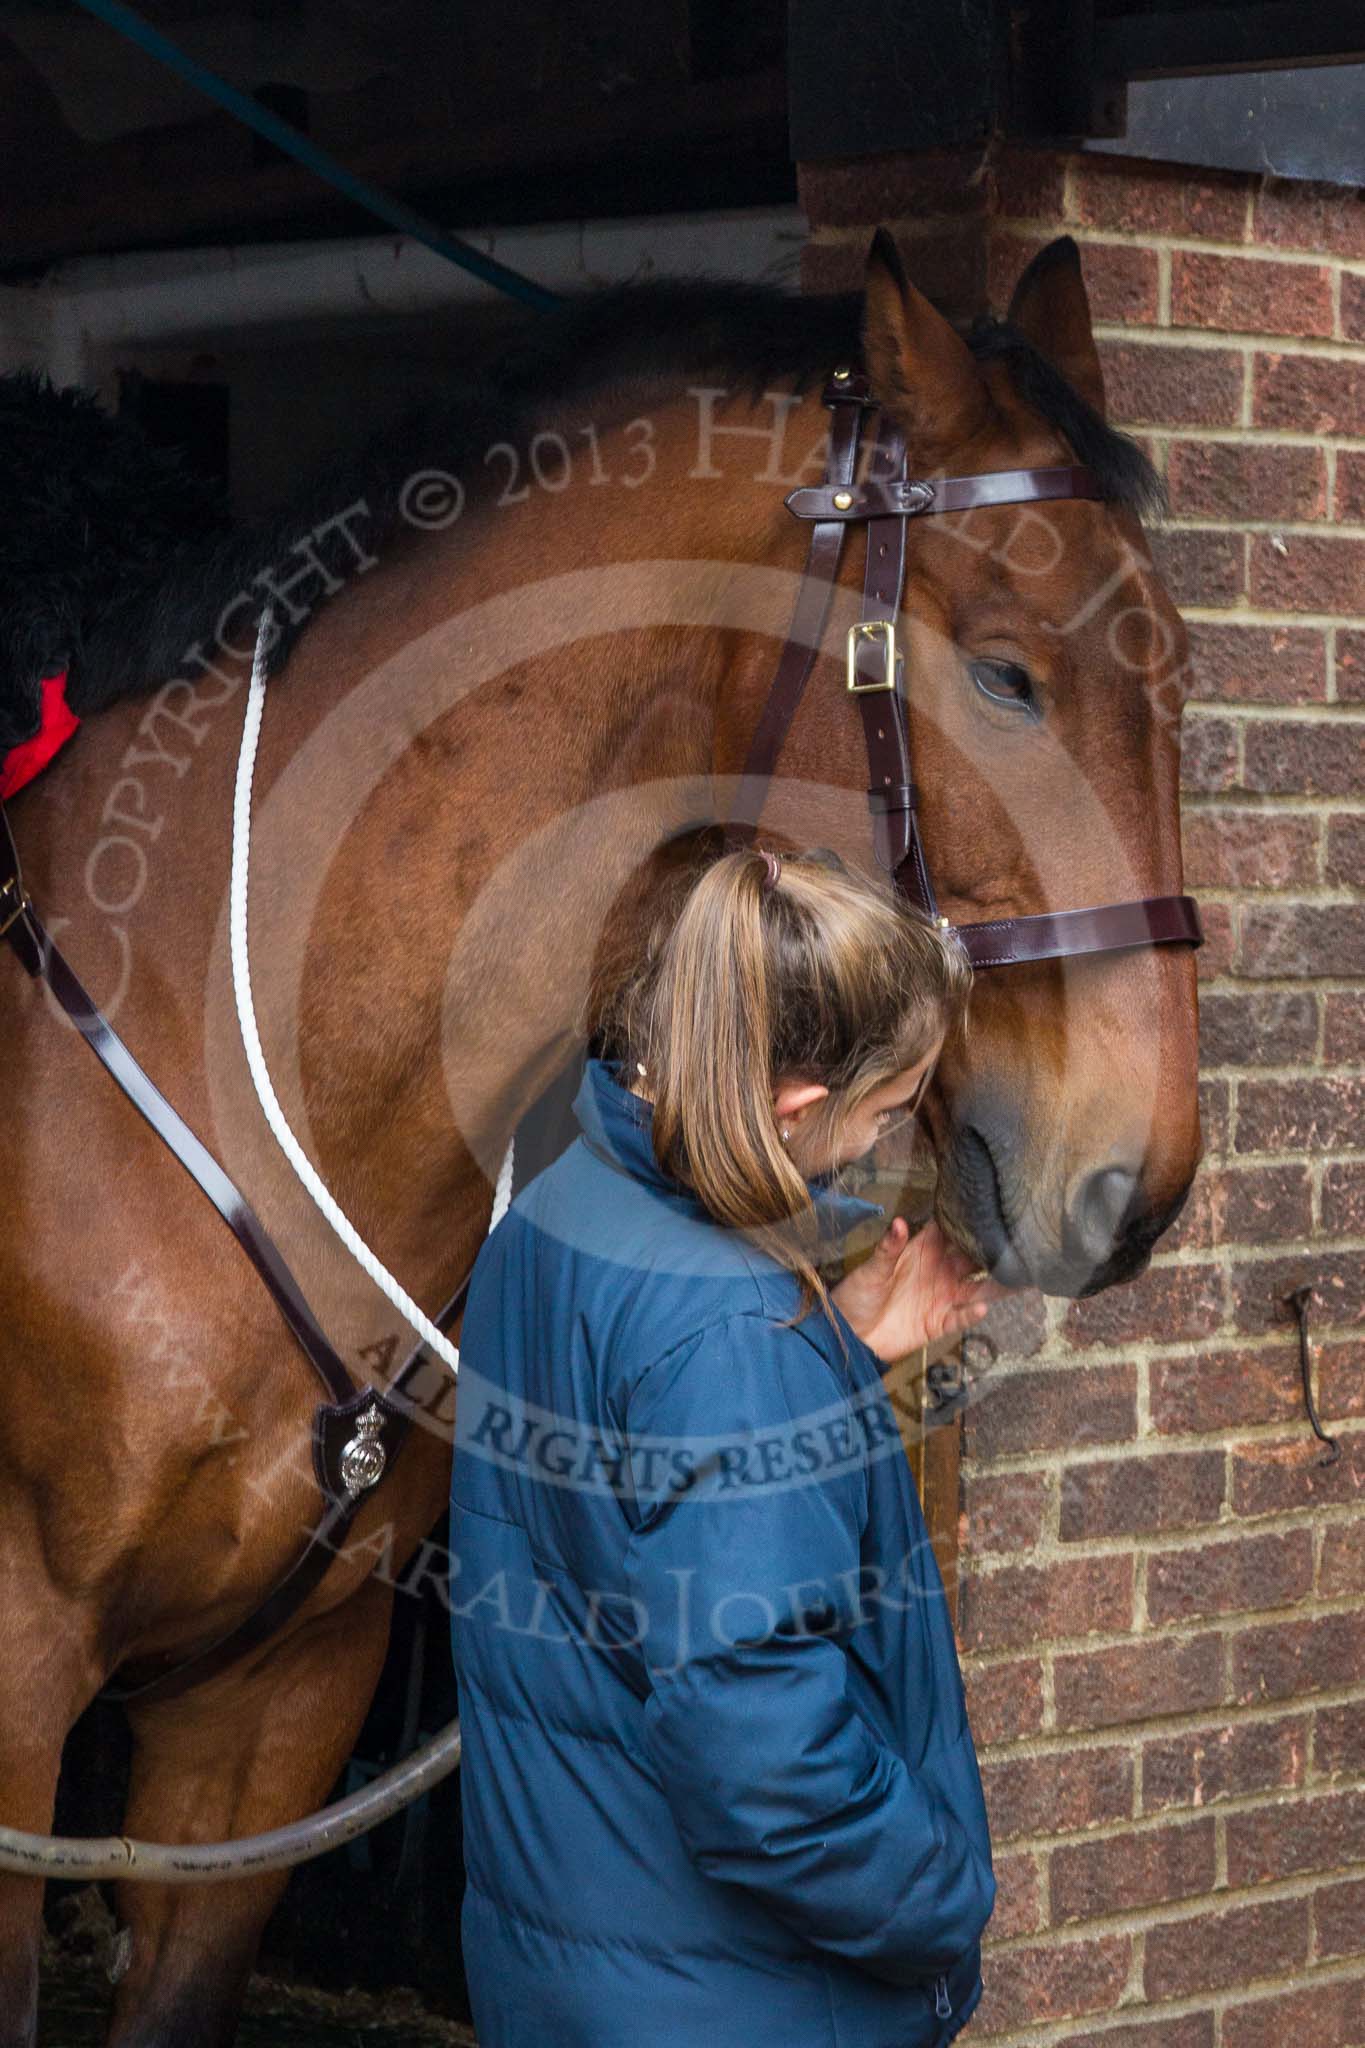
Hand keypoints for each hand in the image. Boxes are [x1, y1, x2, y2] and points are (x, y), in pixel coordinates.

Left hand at [830, 1217, 1010, 1364]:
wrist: (850, 1335)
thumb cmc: (857, 1295)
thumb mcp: (871, 1269)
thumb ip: (888, 1248)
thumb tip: (898, 1222)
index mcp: (923, 1252)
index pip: (950, 1231)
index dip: (967, 1220)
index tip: (988, 1208)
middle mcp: (939, 1271)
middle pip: (971, 1259)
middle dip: (992, 1250)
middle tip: (1018, 1241)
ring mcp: (942, 1297)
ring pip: (977, 1289)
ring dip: (997, 1285)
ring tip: (1019, 1277)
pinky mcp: (939, 1323)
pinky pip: (960, 1318)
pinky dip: (971, 1314)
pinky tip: (982, 1308)